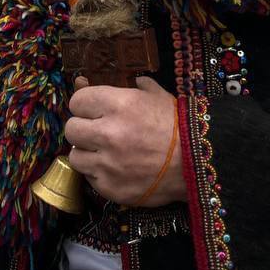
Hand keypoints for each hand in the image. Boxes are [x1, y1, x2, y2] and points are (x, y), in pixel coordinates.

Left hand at [64, 77, 185, 206]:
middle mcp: (108, 133)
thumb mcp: (154, 95)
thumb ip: (123, 86)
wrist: (198, 164)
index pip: (77, 101)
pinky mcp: (110, 188)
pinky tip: (114, 168)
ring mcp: (107, 164)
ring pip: (75, 155)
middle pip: (71, 129)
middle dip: (83, 128)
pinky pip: (90, 178)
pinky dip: (98, 173)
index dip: (84, 105)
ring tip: (104, 152)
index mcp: (117, 105)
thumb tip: (89, 80)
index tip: (92, 109)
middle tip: (96, 131)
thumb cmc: (177, 126)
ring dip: (87, 152)